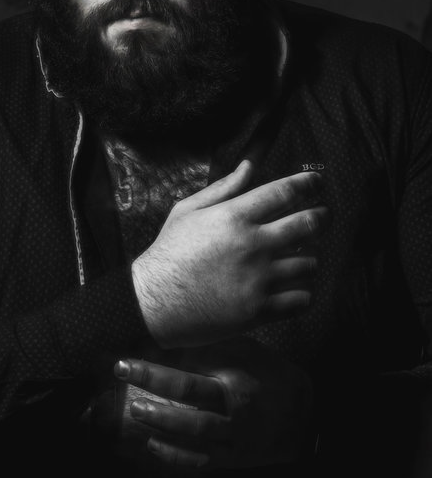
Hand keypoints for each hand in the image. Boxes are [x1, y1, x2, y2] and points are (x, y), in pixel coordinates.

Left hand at [114, 339, 312, 468]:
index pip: (196, 363)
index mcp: (238, 377)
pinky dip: (174, 455)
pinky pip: (199, 459)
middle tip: (123, 368)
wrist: (304, 419)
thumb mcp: (251, 353)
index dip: (166, 357)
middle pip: (189, 393)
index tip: (138, 349)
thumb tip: (180, 339)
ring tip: (136, 408)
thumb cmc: (272, 377)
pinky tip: (152, 444)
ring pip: (192, 430)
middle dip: (153, 380)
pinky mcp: (231, 458)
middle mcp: (234, 407)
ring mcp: (233, 436)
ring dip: (161, 419)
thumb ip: (218, 348)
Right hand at [132, 161, 327, 347]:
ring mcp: (257, 279)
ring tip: (303, 256)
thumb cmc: (168, 252)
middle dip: (322, 217)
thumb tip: (250, 166)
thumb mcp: (188, 211)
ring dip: (310, 257)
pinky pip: (301, 300)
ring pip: (308, 264)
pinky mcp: (258, 311)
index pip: (284, 192)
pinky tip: (296, 288)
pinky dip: (304, 293)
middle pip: (307, 224)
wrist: (152, 301)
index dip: (308, 183)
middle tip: (324, 216)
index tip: (317, 183)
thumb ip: (224, 188)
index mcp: (234, 217)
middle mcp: (251, 245)